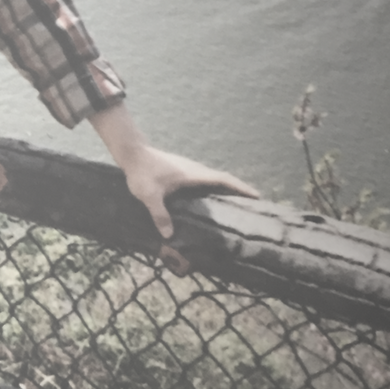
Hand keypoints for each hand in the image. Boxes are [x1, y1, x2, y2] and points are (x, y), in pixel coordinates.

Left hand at [121, 146, 258, 240]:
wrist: (132, 153)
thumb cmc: (142, 173)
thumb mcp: (150, 196)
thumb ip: (160, 215)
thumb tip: (169, 235)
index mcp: (193, 175)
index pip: (223, 180)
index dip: (241, 187)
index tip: (257, 195)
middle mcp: (195, 170)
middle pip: (222, 179)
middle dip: (238, 189)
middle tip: (251, 203)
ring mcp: (189, 168)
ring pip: (213, 178)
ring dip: (225, 188)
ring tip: (234, 203)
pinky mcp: (181, 170)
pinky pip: (204, 179)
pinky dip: (213, 186)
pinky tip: (209, 198)